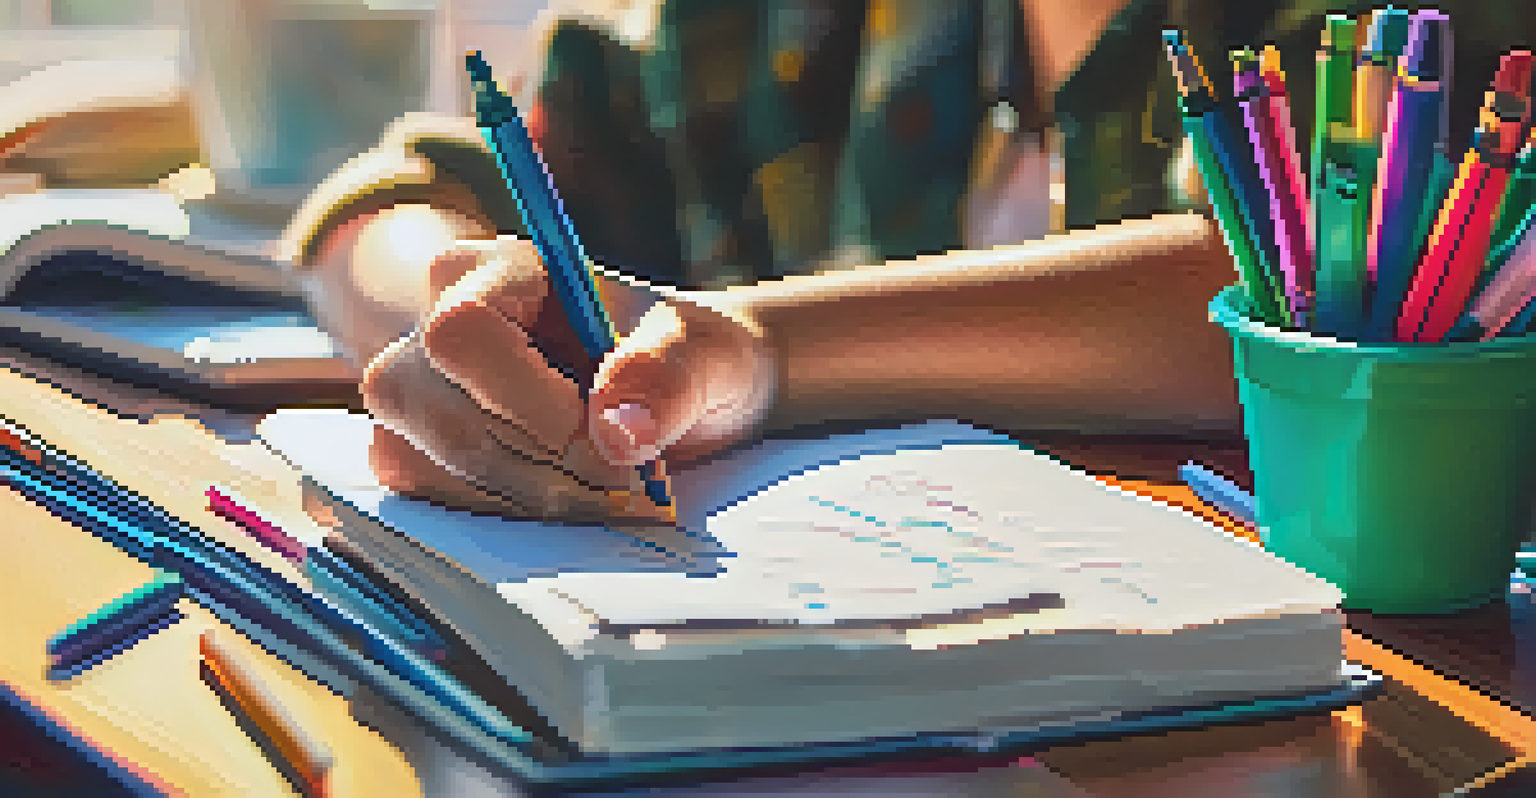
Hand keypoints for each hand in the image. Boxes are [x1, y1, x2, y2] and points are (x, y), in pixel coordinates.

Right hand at [360, 236, 774, 523]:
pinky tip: (566, 500)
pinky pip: (431, 498)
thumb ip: (667, 377)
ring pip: (431, 463)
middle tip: (622, 482)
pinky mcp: (417, 448)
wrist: (688, 397)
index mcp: (499, 270)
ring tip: (604, 492)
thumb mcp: (708, 352)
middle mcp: (438, 321)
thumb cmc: (690, 357)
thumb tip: (616, 434)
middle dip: (541, 467)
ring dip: (529, 497)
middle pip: (443, 412)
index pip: (462, 333)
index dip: (526, 403)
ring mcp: (418, 388)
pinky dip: (506, 515)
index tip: (601, 442)